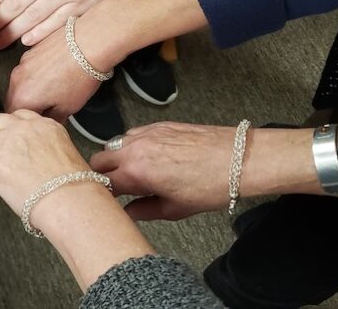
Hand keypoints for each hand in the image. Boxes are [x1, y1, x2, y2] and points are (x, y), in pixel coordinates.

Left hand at [0, 111, 157, 289]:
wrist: (72, 202)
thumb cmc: (77, 188)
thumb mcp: (68, 155)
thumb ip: (51, 149)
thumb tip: (43, 161)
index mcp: (45, 125)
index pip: (19, 116)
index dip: (9, 127)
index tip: (6, 136)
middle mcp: (25, 128)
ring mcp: (7, 145)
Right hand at [5, 22, 101, 119]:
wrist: (89, 42)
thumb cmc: (80, 73)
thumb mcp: (68, 108)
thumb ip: (52, 119)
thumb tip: (51, 121)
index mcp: (21, 97)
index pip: (15, 118)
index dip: (30, 122)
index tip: (41, 122)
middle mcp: (17, 79)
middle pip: (16, 100)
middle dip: (30, 106)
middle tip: (49, 109)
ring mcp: (23, 62)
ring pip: (23, 83)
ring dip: (34, 90)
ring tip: (56, 90)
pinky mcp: (32, 51)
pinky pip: (30, 68)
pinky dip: (39, 74)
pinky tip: (57, 75)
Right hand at [89, 122, 248, 220]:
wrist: (239, 158)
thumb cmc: (212, 185)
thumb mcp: (175, 208)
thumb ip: (144, 210)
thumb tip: (128, 212)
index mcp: (137, 171)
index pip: (100, 181)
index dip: (100, 193)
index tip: (105, 201)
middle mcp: (135, 148)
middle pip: (98, 159)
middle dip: (101, 174)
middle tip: (115, 189)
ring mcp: (146, 133)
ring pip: (113, 144)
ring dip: (115, 159)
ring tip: (132, 174)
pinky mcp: (158, 125)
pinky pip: (132, 134)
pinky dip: (131, 146)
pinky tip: (147, 159)